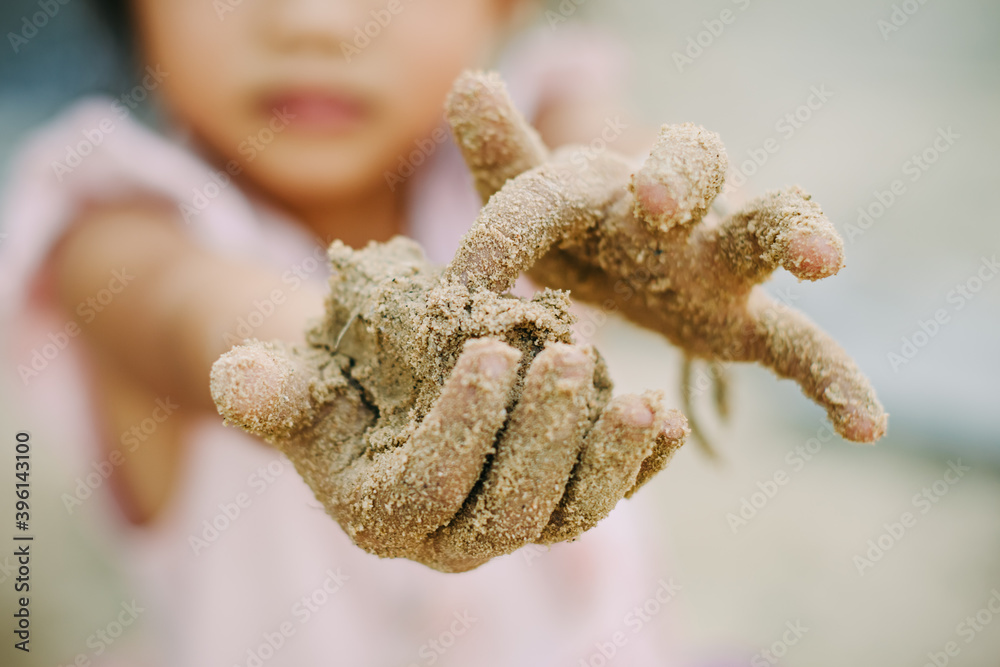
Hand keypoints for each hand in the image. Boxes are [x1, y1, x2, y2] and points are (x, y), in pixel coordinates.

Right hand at [210, 238, 686, 571]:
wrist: (383, 395)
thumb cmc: (336, 384)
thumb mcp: (298, 381)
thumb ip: (272, 388)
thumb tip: (238, 378)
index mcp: (385, 516)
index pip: (430, 490)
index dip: (461, 429)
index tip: (486, 353)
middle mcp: (455, 538)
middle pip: (511, 510)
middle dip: (544, 437)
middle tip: (565, 356)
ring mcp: (514, 521)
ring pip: (570, 514)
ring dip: (607, 459)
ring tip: (638, 400)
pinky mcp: (560, 496)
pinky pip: (607, 492)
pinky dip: (640, 464)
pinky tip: (666, 421)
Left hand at [443, 71, 886, 443]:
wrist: (623, 266)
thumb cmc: (571, 234)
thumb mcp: (528, 207)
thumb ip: (502, 157)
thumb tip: (471, 85)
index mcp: (601, 182)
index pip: (553, 191)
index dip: (507, 235)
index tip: (467, 290)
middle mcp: (671, 210)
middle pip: (693, 160)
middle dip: (677, 175)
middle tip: (653, 200)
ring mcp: (718, 263)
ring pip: (764, 229)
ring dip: (793, 233)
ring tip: (823, 259)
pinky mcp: (746, 321)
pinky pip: (802, 343)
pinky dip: (835, 378)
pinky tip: (867, 425)